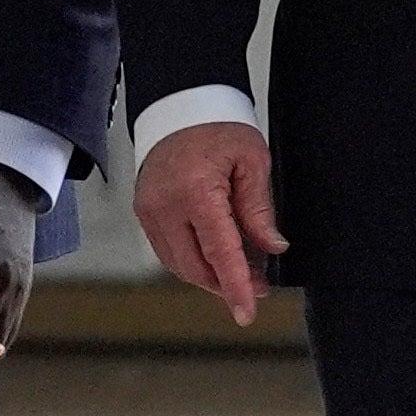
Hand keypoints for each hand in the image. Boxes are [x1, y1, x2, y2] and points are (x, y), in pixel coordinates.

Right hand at [131, 120, 284, 323]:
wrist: (181, 102)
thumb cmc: (217, 124)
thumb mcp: (252, 162)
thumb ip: (259, 210)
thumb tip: (272, 248)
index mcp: (196, 192)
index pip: (220, 253)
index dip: (236, 286)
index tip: (247, 312)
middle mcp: (165, 206)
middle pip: (195, 267)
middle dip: (226, 284)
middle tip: (258, 285)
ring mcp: (149, 210)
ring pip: (179, 264)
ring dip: (209, 275)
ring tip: (241, 271)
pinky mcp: (143, 211)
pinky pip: (167, 250)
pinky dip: (192, 259)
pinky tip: (215, 255)